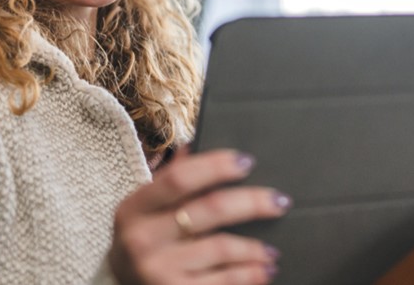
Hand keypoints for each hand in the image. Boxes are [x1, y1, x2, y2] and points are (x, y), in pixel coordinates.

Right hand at [108, 148, 291, 284]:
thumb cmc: (142, 241)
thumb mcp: (145, 210)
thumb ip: (170, 178)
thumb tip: (196, 143)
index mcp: (134, 208)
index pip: (179, 178)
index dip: (216, 166)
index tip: (247, 161)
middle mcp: (142, 238)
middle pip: (209, 209)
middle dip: (252, 203)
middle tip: (279, 200)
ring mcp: (157, 269)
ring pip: (221, 248)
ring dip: (255, 247)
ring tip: (272, 247)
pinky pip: (223, 281)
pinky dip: (249, 274)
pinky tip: (263, 268)